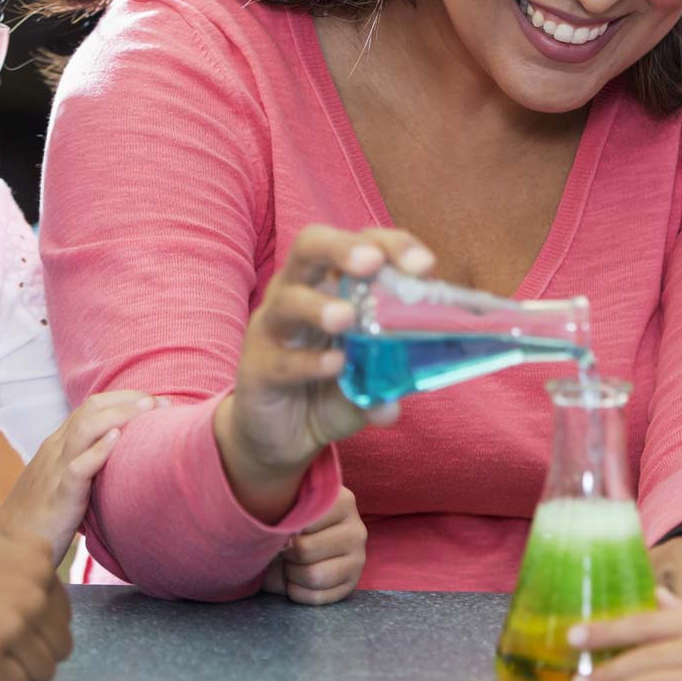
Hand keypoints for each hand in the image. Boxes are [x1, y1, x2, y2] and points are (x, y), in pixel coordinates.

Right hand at [0, 391, 160, 562]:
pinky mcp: (59, 497)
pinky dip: (97, 451)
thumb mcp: (64, 479)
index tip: (155, 401)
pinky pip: (77, 469)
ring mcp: (55, 472)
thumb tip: (122, 454)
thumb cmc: (42, 516)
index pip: (91, 408)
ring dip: (118, 415)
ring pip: (83, 430)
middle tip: (160, 402)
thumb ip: (86, 462)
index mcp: (58, 446)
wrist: (9, 546)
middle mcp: (55, 451)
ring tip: (147, 409)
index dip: (124, 399)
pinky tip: (116, 440)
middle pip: (89, 410)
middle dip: (127, 400)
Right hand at [0, 521, 70, 680]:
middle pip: (58, 646)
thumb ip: (21, 563)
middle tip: (1, 660)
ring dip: (13, 677)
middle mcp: (34, 588)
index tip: (17, 640)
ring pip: (40, 673)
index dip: (40, 633)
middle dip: (32, 658)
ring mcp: (13, 623)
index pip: (62, 615)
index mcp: (38, 558)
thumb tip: (40, 590)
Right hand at [215, 225, 433, 519]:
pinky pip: (280, 359)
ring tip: (347, 318)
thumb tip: (396, 401)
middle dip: (343, 247)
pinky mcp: (257, 368)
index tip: (424, 265)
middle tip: (372, 262)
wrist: (282, 437)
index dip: (392, 245)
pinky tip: (334, 366)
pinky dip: (308, 361)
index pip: (361, 244)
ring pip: (289, 300)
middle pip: (311, 246)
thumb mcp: (369, 381)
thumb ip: (388, 380)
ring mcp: (272, 328)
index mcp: (331, 283)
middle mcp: (297, 293)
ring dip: (319, 306)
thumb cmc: (328, 390)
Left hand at [260, 484, 367, 604]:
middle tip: (284, 549)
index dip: (282, 530)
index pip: (303, 521)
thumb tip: (284, 539)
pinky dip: (298, 592)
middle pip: (305, 550)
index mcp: (343, 501)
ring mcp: (358, 558)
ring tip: (290, 564)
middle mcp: (356, 529)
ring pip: (314, 576)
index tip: (280, 527)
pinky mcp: (352, 583)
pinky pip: (318, 597)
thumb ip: (282, 512)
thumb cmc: (289, 521)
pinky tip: (295, 581)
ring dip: (292, 574)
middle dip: (286, 554)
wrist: (296, 540)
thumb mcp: (286, 507)